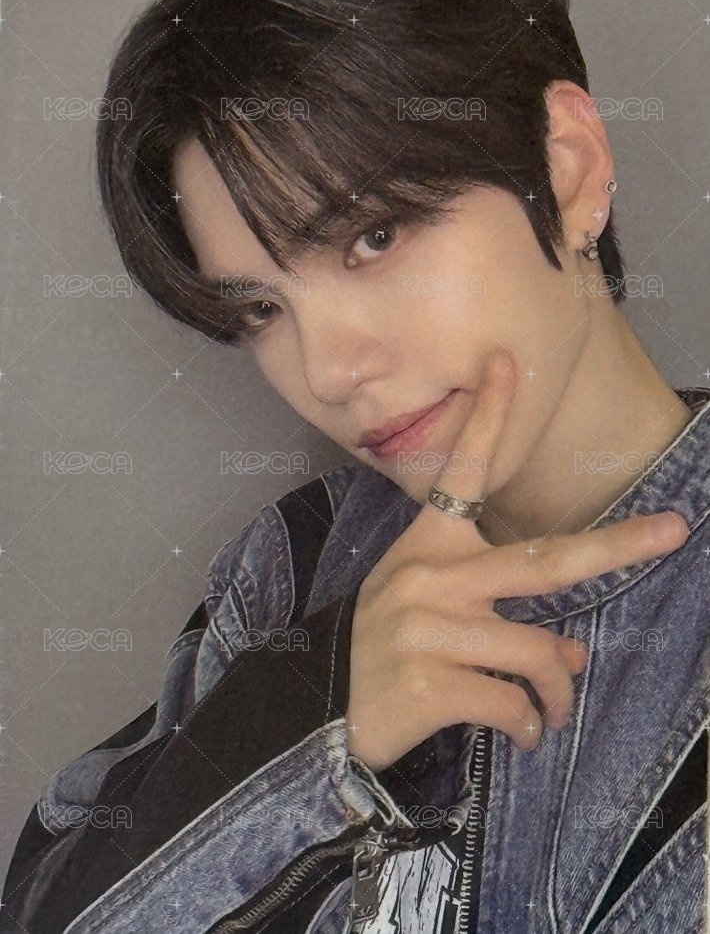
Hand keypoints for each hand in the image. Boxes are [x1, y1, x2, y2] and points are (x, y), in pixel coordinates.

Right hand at [346, 347, 688, 771]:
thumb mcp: (429, 612)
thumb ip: (497, 617)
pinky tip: (521, 733)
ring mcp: (427, 628)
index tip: (507, 364)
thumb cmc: (383, 648)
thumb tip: (572, 653)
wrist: (316, 708)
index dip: (487, 417)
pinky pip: (513, 703)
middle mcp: (430, 576)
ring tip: (550, 709)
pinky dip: (529, 726)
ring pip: (539, 651)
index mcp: (428, 546)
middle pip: (543, 561)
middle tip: (673, 530)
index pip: (463, 472)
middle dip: (617, 546)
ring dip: (558, 691)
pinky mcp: (427, 684)